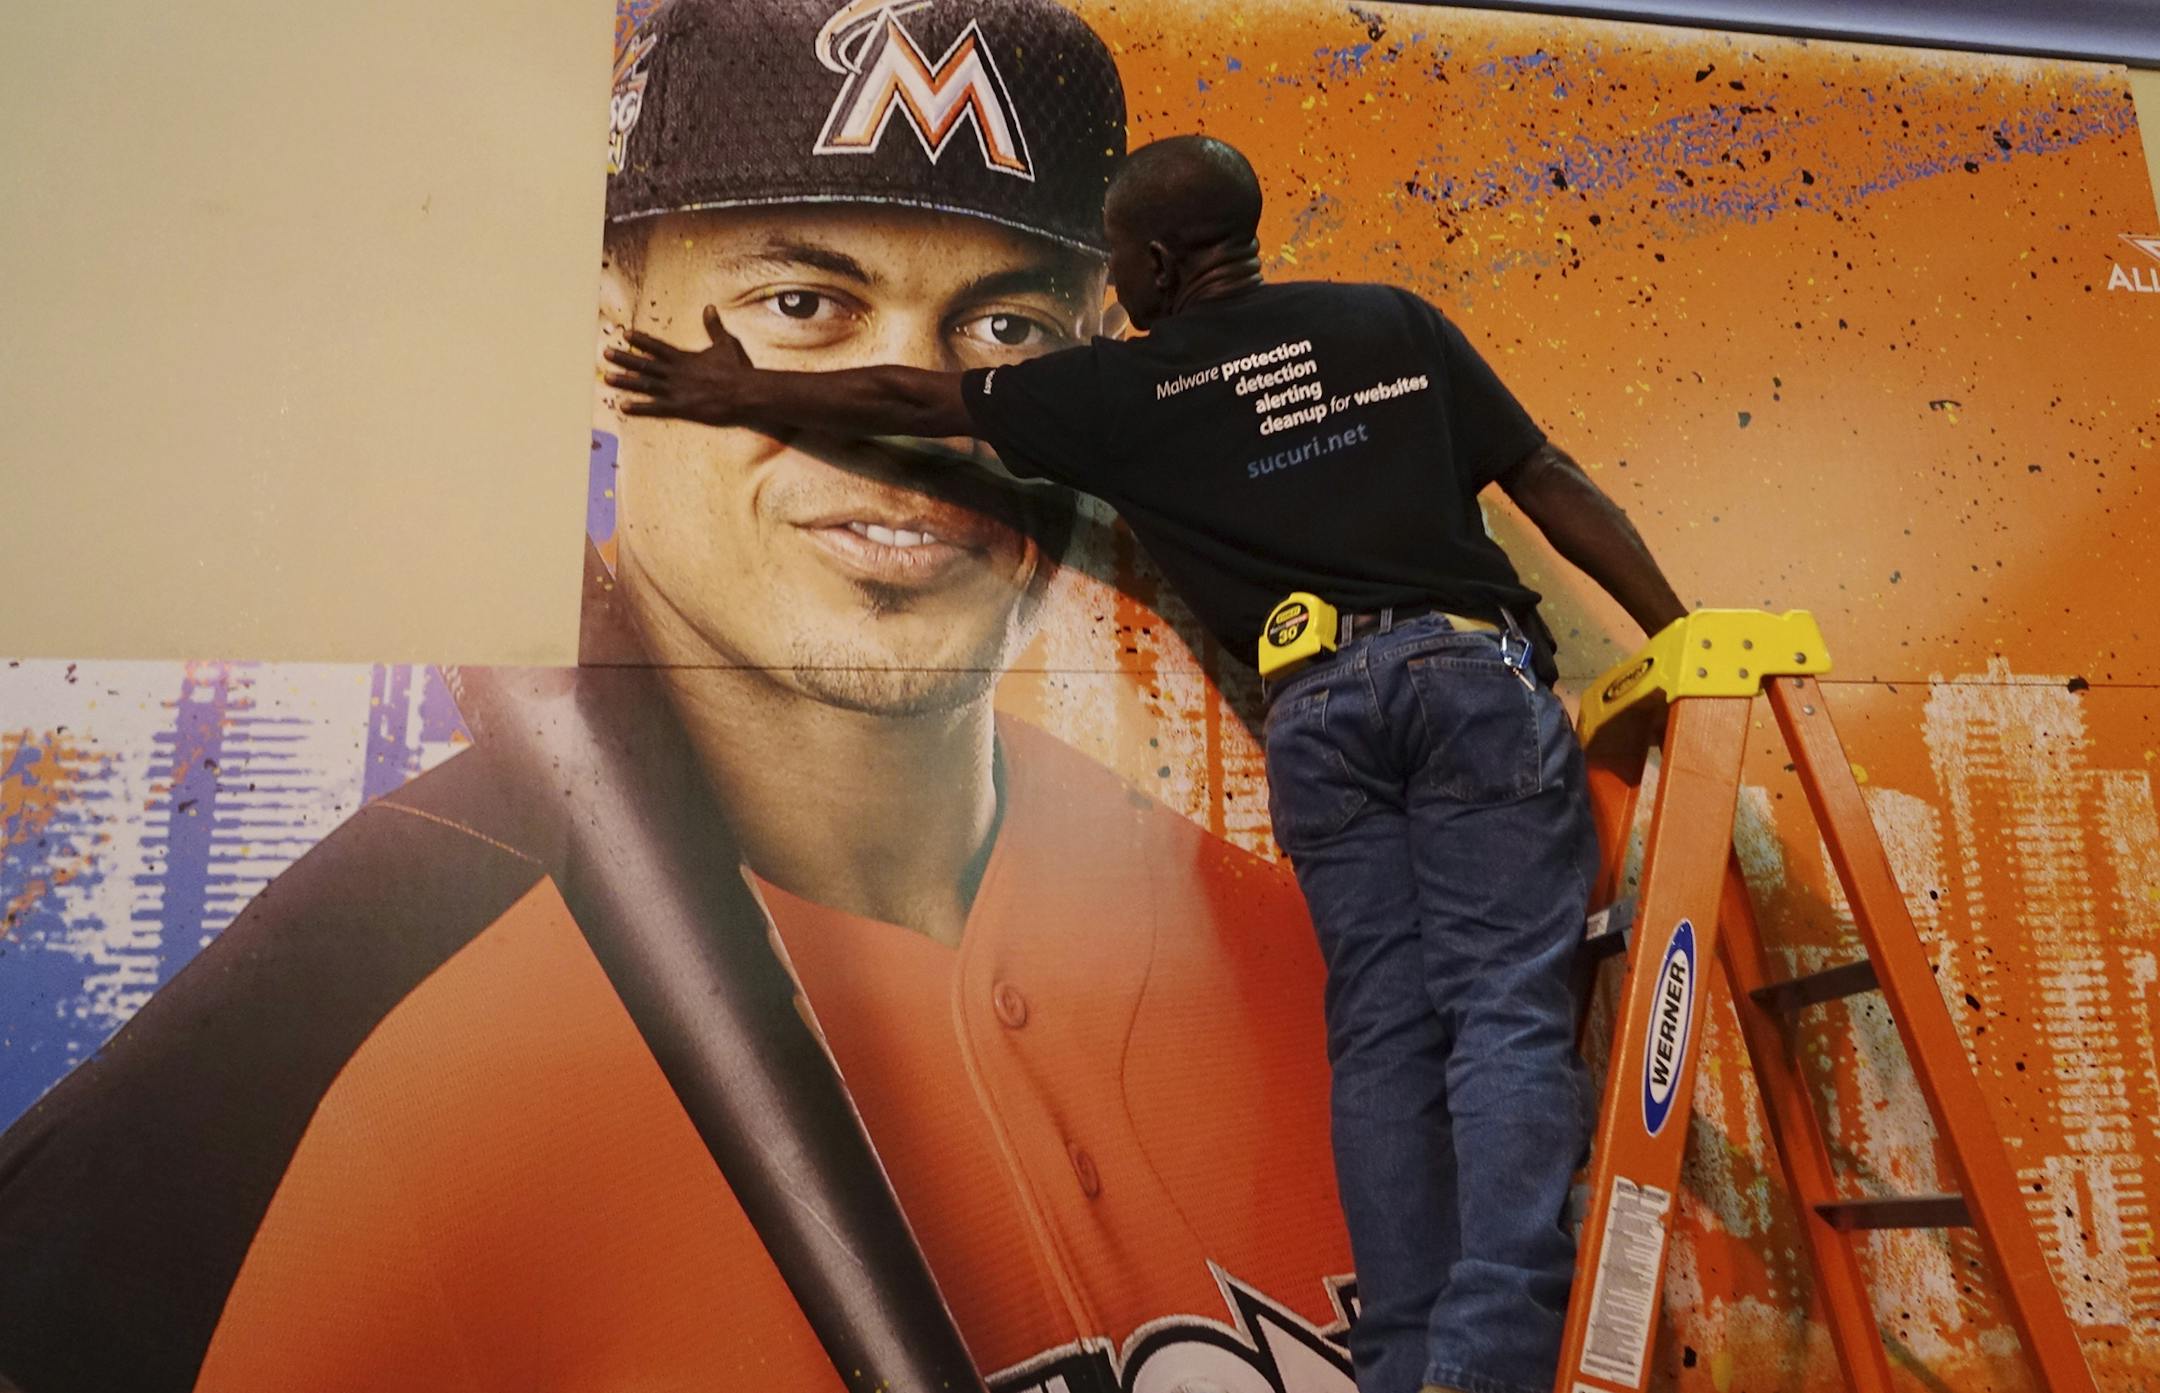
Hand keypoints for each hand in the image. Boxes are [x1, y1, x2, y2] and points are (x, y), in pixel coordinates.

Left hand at [602, 306, 752, 424]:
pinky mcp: (680, 408)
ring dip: (625, 381)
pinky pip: (655, 408)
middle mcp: (675, 373)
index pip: (657, 347)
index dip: (641, 340)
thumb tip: (709, 308)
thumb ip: (714, 327)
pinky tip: (623, 407)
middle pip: (645, 364)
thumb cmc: (737, 370)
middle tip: (606, 353)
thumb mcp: (726, 343)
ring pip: (645, 384)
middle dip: (624, 358)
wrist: (744, 393)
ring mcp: (676, 390)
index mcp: (684, 358)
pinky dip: (639, 408)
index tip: (625, 334)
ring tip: (607, 378)